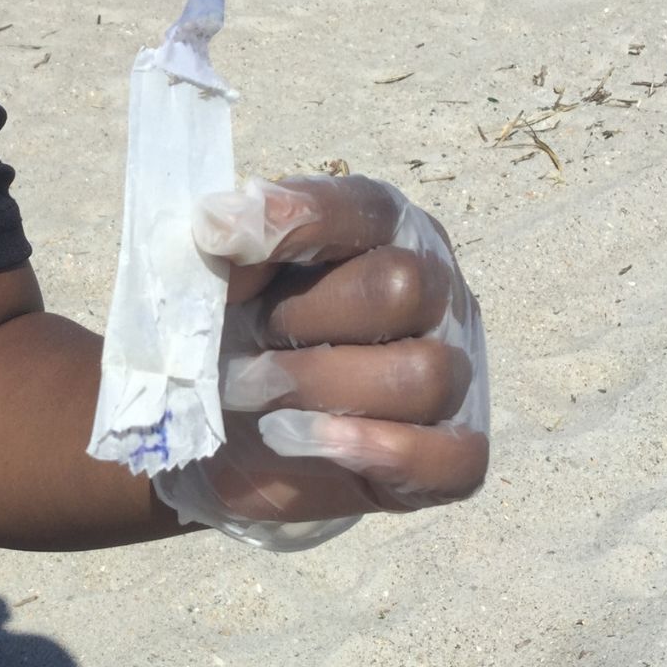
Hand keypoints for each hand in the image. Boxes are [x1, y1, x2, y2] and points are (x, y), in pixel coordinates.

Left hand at [152, 175, 489, 550]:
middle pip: (404, 286)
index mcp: (382, 234)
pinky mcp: (449, 456)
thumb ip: (229, 249)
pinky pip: (456, 457)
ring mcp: (453, 376)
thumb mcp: (211, 286)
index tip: (215, 237)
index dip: (297, 220)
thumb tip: (223, 225)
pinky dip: (382, 452)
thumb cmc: (227, 344)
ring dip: (323, 392)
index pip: (366, 208)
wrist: (216, 442)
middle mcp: (433, 295)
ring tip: (259, 406)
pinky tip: (308, 443)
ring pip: (425, 375)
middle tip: (241, 348)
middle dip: (303, 320)